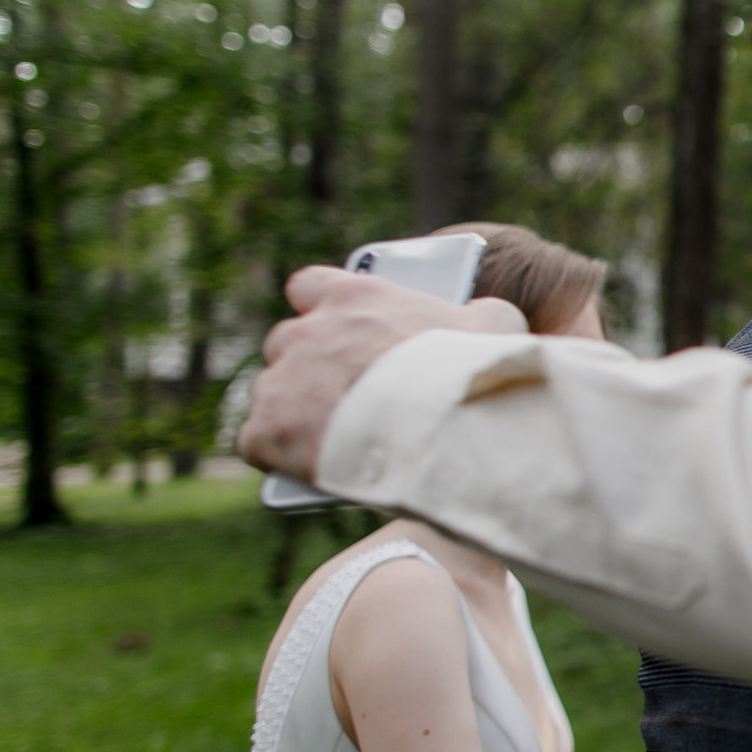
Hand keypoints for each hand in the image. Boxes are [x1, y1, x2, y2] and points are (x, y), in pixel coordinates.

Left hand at [238, 267, 525, 482]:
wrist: (444, 430)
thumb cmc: (471, 373)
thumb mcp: (493, 324)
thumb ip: (475, 313)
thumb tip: (480, 314)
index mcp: (353, 298)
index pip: (310, 286)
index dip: (322, 310)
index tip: (338, 327)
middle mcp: (307, 332)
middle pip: (286, 343)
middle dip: (308, 365)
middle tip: (342, 392)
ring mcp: (282, 382)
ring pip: (272, 393)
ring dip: (294, 410)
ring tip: (330, 437)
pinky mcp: (268, 431)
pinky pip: (258, 442)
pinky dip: (279, 454)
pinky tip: (305, 466)